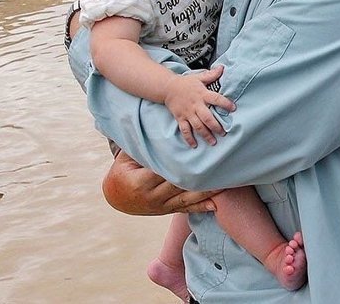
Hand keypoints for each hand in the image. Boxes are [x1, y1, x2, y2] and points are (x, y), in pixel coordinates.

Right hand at [102, 151, 220, 214]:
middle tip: (217, 165)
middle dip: (198, 175)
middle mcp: (153, 197)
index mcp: (141, 182)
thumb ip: (142, 146)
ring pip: (186, 199)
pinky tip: (215, 205)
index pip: (165, 171)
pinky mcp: (167, 211)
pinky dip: (200, 207)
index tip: (198, 155)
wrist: (116, 198)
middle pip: (180, 185)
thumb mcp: (126, 157)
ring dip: (205, 192)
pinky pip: (185, 209)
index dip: (181, 164)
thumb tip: (155, 129)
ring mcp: (161, 206)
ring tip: (223, 183)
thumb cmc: (122, 172)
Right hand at [163, 66, 235, 147]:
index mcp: (202, 94)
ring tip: (213, 142)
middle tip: (223, 133)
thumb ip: (211, 75)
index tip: (233, 108)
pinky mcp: (180, 118)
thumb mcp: (199, 77)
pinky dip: (189, 138)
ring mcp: (187, 113)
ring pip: (197, 126)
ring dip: (205, 135)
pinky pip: (184, 130)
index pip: (216, 99)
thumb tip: (222, 68)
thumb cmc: (186, 83)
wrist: (168, 88)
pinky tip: (194, 145)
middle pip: (207, 117)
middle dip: (216, 126)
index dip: (225, 103)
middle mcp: (195, 105)